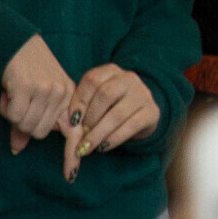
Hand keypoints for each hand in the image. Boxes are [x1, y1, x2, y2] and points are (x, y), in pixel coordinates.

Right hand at [0, 33, 79, 154]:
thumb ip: (30, 122)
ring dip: (14, 115)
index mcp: (68, 98)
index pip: (73, 132)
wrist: (16, 43)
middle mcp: (62, 95)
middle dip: (24, 124)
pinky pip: (14, 115)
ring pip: (27, 125)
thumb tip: (18, 148)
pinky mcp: (29, 87)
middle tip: (19, 104)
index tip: (70, 175)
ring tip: (14, 96)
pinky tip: (8, 93)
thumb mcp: (35, 95)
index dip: (71, 155)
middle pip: (39, 132)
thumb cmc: (25, 71)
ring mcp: (47, 91)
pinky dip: (6, 108)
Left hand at [62, 65, 160, 179]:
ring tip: (86, 147)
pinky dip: (113, 139)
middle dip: (89, 118)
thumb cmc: (109, 107)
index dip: (79, 100)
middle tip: (80, 135)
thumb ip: (82, 105)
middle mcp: (129, 78)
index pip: (92, 79)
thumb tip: (65, 124)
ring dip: (98, 133)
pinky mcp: (152, 112)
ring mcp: (143, 94)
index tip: (71, 120)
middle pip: (105, 95)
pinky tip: (102, 147)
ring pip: (117, 114)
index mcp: (111, 71)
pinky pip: (130, 126)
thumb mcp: (95, 100)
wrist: (141, 114)